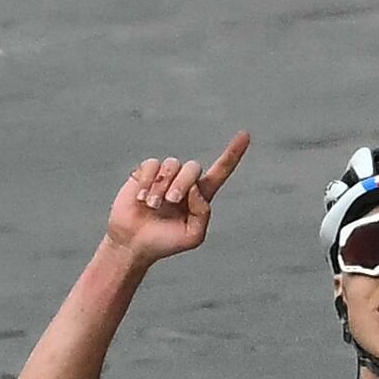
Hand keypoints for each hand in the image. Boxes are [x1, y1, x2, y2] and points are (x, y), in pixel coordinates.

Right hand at [100, 131, 244, 265]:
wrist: (133, 243)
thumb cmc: (164, 243)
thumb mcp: (192, 236)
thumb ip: (203, 213)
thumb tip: (196, 188)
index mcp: (200, 196)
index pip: (220, 171)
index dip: (233, 154)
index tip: (245, 135)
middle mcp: (184, 182)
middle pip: (193, 168)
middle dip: (182, 183)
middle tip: (170, 201)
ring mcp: (165, 176)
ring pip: (172, 164)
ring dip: (162, 186)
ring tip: (151, 205)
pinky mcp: (144, 173)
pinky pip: (151, 165)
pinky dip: (147, 181)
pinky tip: (141, 198)